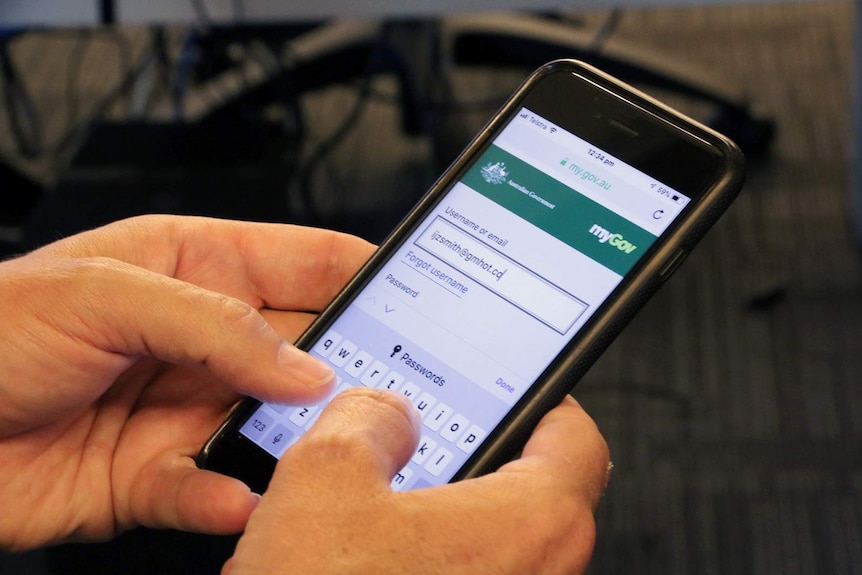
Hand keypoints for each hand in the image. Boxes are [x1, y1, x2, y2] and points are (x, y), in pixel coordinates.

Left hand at [0, 215, 374, 550]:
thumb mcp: (106, 294)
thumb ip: (216, 325)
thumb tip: (305, 366)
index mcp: (200, 268)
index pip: (308, 263)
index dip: (368, 275)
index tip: (423, 301)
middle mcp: (206, 340)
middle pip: (308, 352)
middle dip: (350, 372)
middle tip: (389, 395)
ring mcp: (187, 408)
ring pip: (274, 428)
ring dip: (298, 445)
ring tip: (324, 455)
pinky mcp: (160, 475)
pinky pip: (213, 490)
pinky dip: (230, 501)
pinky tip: (233, 501)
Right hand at [226, 389, 608, 574]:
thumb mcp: (324, 476)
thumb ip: (368, 418)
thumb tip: (384, 413)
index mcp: (532, 522)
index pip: (576, 438)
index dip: (543, 401)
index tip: (514, 393)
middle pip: (534, 492)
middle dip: (477, 461)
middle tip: (427, 443)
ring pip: (498, 544)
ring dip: (449, 518)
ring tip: (382, 504)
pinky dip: (435, 563)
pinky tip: (372, 560)